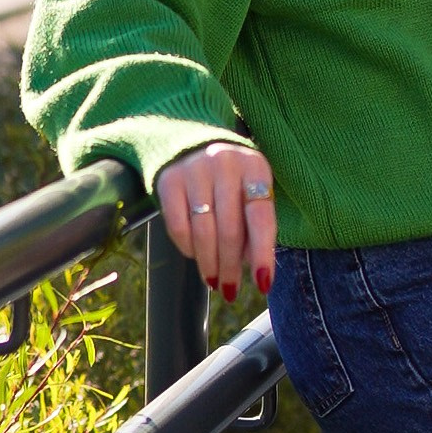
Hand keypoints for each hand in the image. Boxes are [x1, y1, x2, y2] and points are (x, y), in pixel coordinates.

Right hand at [155, 139, 277, 302]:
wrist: (189, 142)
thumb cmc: (231, 178)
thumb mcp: (252, 190)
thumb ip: (257, 224)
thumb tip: (256, 270)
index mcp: (255, 166)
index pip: (261, 217)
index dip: (263, 253)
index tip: (263, 284)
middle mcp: (225, 164)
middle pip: (230, 230)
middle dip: (231, 267)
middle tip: (231, 290)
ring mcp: (194, 170)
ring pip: (203, 232)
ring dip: (209, 265)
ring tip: (214, 282)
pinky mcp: (168, 180)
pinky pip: (178, 226)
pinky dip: (187, 248)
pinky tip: (194, 257)